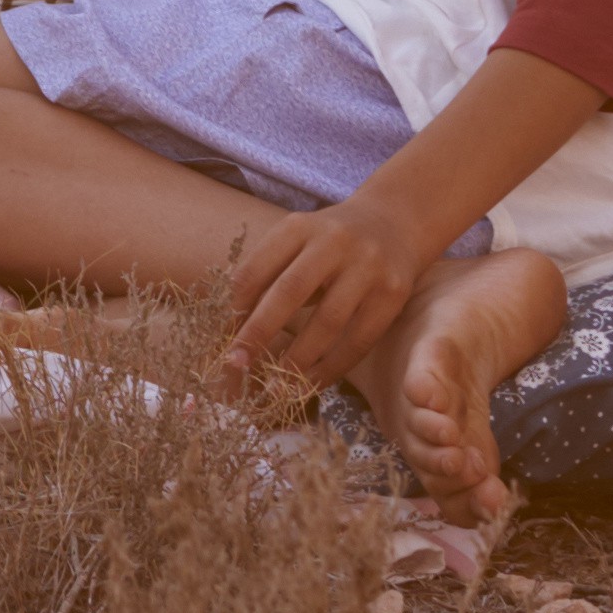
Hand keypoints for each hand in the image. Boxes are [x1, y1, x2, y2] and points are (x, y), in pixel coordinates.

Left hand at [222, 188, 436, 390]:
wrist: (394, 224)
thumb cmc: (329, 243)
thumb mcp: (296, 243)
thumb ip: (267, 276)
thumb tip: (229, 331)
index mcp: (298, 227)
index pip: (256, 269)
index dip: (234, 308)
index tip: (218, 341)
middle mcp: (334, 241)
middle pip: (290, 291)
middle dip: (259, 333)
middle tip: (237, 366)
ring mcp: (367, 266)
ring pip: (328, 321)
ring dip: (298, 360)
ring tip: (276, 388)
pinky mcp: (393, 293)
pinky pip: (359, 340)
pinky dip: (332, 367)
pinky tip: (312, 384)